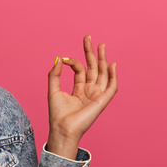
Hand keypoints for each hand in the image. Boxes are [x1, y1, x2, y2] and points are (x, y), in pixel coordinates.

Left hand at [47, 35, 117, 158]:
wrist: (62, 128)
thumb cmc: (57, 113)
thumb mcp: (53, 90)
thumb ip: (55, 74)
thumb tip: (60, 58)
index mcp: (79, 89)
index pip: (80, 70)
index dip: (73, 62)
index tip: (65, 59)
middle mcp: (90, 91)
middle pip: (94, 68)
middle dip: (92, 53)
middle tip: (89, 38)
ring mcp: (97, 95)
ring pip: (103, 74)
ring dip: (104, 60)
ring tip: (102, 46)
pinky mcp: (102, 101)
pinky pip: (111, 87)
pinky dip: (113, 77)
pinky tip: (112, 65)